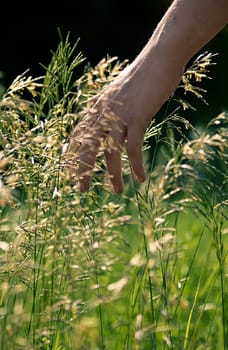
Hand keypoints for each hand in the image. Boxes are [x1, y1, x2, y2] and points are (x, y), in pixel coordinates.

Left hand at [65, 72, 146, 193]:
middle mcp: (103, 111)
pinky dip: (136, 166)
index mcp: (96, 106)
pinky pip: (133, 148)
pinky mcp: (137, 117)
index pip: (77, 135)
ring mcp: (119, 114)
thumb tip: (108, 125)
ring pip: (110, 152)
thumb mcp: (119, 93)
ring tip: (116, 192)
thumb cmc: (142, 76)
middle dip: (83, 170)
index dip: (71, 155)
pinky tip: (141, 178)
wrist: (160, 57)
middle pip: (86, 147)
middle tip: (82, 190)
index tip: (69, 172)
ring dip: (113, 175)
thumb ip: (110, 108)